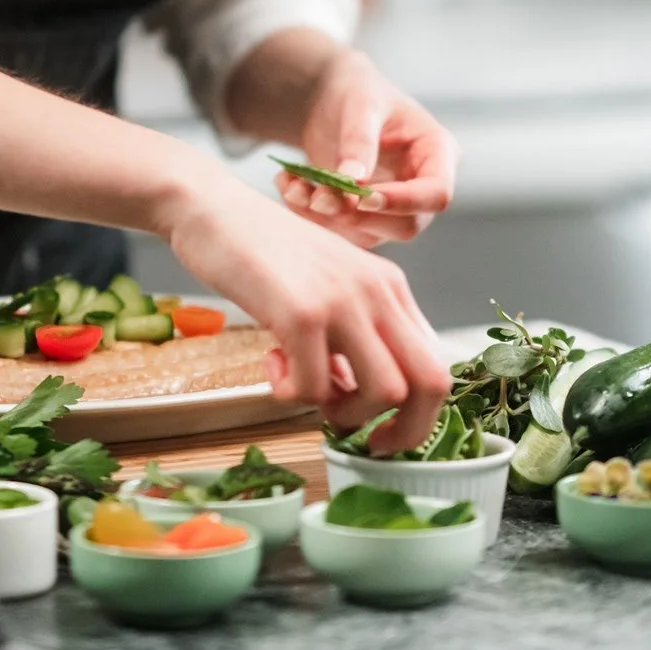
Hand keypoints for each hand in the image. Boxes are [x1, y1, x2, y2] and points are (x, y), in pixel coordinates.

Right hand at [167, 170, 451, 453]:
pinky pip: (314, 388)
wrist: (213, 209)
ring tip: (303, 387)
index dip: (419, 413)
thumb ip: (350, 335)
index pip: (437, 363)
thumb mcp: (327, 285)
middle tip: (360, 440)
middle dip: (403, 432)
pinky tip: (270, 363)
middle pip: (430, 383)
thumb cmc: (263, 252)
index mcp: (390, 286)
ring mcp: (342, 300)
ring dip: (342, 412)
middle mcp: (378, 291)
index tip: (382, 432)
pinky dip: (290, 394)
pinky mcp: (301, 313)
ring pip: (382, 393)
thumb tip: (353, 399)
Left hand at [275, 48, 456, 248]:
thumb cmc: (357, 90)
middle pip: (406, 225)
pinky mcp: (366, 215)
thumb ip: (360, 140)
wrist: (332, 97)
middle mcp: (421, 185)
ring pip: (370, 235)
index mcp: (437, 152)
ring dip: (327, 218)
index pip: (436, 193)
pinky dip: (312, 215)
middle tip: (318, 197)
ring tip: (292, 186)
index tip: (362, 197)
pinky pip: (343, 230)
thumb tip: (353, 182)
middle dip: (358, 216)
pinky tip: (289, 187)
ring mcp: (395, 205)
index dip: (404, 202)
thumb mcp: (360, 104)